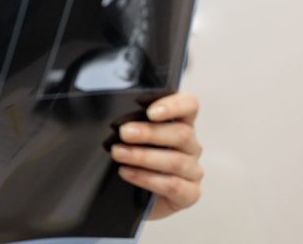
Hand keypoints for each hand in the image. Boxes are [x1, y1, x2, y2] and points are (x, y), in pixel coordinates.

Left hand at [110, 91, 203, 219]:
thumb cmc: (132, 161)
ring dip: (143, 156)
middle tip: (124, 133)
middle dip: (150, 132)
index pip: (189, 105)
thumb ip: (129, 123)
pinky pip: (173, 185)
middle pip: (182, 133)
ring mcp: (192, 170)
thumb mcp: (128, 138)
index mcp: (180, 124)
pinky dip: (147, 178)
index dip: (174, 105)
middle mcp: (190, 146)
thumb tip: (109, 114)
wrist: (131, 198)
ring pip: (176, 160)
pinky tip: (127, 173)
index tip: (150, 111)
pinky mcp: (190, 193)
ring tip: (118, 154)